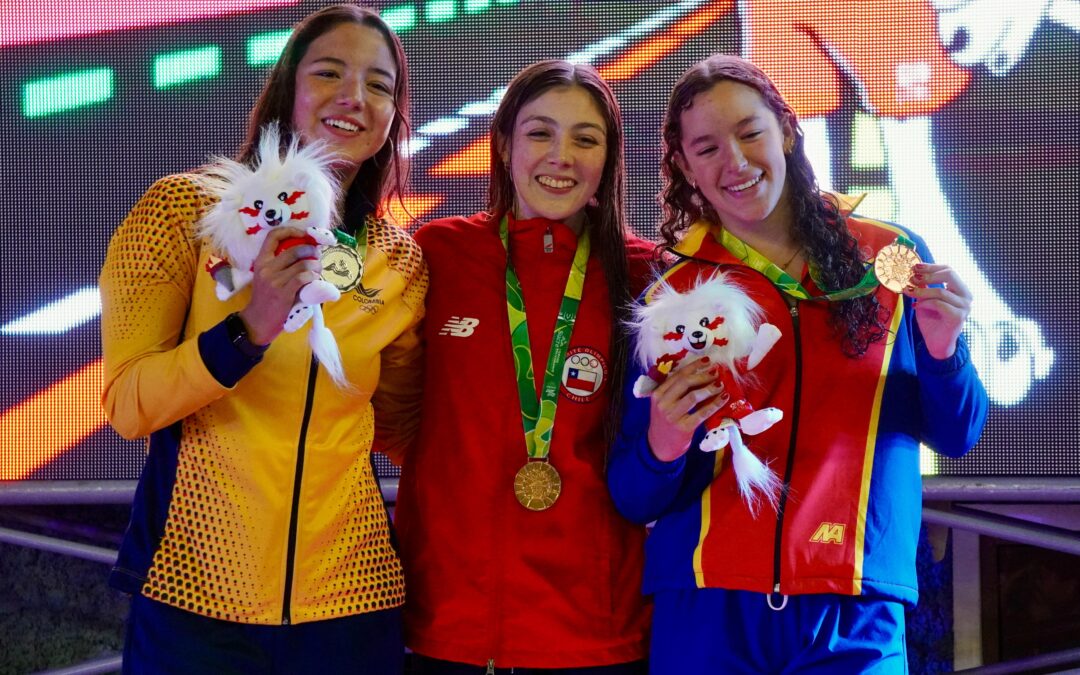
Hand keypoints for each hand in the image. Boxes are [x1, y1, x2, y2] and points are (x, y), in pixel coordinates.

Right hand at [238, 226, 321, 344]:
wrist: (258, 320)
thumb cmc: (267, 297)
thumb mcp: (268, 276)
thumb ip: (281, 265)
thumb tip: (306, 252)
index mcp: (261, 261)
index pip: (273, 236)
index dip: (291, 231)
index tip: (304, 234)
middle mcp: (266, 268)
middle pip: (293, 249)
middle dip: (310, 250)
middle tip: (317, 255)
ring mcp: (274, 280)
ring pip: (302, 264)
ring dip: (315, 265)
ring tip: (318, 270)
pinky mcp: (283, 293)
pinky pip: (303, 277)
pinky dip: (313, 276)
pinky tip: (314, 279)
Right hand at [645, 360, 725, 462]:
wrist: (659, 446)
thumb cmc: (664, 422)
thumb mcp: (663, 404)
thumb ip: (674, 391)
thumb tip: (700, 375)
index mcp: (657, 394)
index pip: (677, 376)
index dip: (693, 366)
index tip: (706, 361)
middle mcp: (663, 403)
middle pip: (685, 383)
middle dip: (703, 376)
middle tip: (716, 373)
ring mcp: (673, 416)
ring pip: (694, 396)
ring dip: (710, 388)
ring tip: (720, 385)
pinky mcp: (684, 428)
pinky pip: (702, 413)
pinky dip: (715, 404)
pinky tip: (723, 398)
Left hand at [903, 263, 971, 358]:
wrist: (936, 343)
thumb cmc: (932, 321)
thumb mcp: (925, 300)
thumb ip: (924, 287)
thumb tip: (913, 272)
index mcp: (960, 289)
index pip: (948, 270)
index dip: (931, 267)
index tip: (914, 267)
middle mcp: (966, 296)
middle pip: (949, 274)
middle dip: (927, 275)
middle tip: (911, 279)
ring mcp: (964, 306)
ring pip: (941, 291)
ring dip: (921, 292)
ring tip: (909, 293)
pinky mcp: (958, 317)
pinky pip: (938, 304)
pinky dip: (924, 304)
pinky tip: (916, 307)